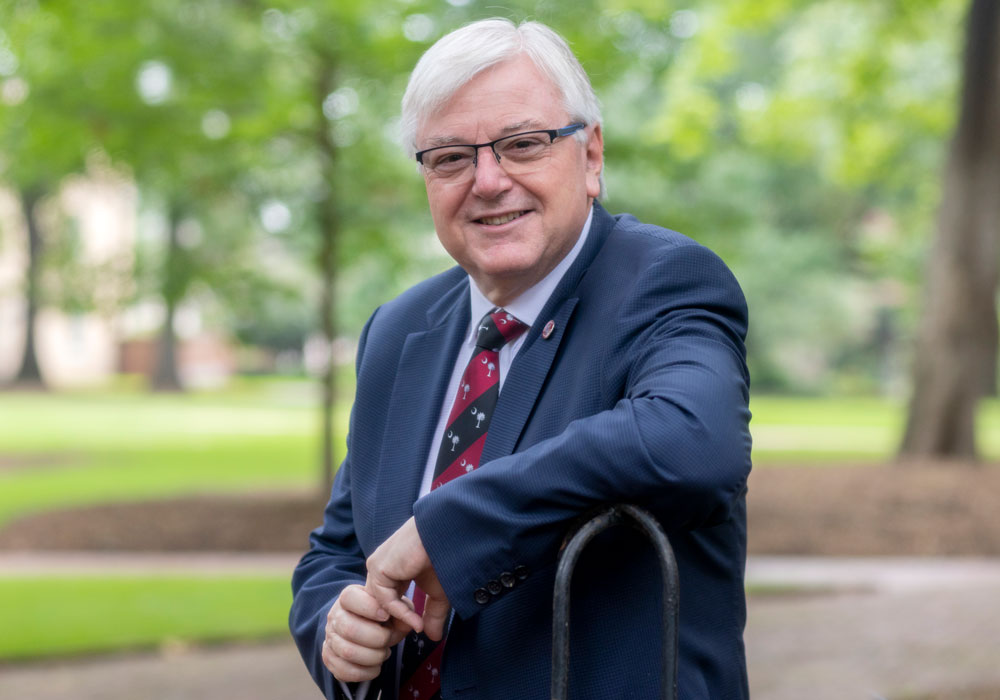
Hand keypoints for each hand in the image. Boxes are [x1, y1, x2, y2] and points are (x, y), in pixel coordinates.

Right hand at [322, 584, 409, 682]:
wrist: (364, 630)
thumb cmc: (381, 617)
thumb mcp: (393, 608)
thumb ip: (403, 612)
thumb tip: (412, 623)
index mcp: (348, 598)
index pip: (349, 597)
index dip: (369, 608)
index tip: (386, 616)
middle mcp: (335, 616)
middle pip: (349, 629)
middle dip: (377, 638)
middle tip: (388, 639)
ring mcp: (330, 638)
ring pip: (347, 652)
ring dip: (373, 657)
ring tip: (383, 654)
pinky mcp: (329, 658)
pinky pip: (343, 671)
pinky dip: (364, 673)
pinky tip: (375, 667)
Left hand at [365, 516, 451, 639]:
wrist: (449, 535)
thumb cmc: (446, 557)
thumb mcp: (439, 592)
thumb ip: (433, 614)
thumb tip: (434, 638)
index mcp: (392, 572)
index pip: (386, 603)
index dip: (399, 621)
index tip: (417, 631)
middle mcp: (381, 569)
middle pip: (377, 606)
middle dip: (394, 625)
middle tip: (411, 635)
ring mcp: (377, 567)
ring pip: (377, 606)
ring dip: (395, 622)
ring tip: (416, 628)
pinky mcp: (378, 567)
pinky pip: (384, 600)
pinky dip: (399, 614)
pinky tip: (415, 621)